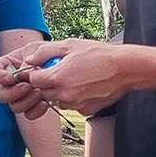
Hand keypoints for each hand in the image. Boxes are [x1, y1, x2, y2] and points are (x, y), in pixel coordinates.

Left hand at [0, 38, 129, 118]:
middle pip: (44, 92)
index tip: (45, 68)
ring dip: (61, 91)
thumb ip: (45, 52)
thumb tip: (30, 59)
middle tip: (62, 71)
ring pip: (58, 100)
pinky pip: (73, 105)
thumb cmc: (100, 54)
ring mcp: (75, 105)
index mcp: (57, 78)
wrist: (126, 69)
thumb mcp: (70, 45)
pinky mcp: (86, 110)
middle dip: (48, 83)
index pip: (33, 80)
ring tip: (77, 77)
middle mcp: (64, 94)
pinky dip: (75, 98)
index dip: (37, 73)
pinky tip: (86, 86)